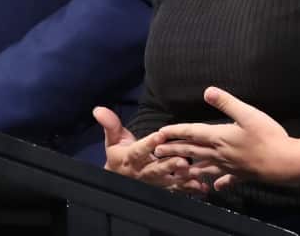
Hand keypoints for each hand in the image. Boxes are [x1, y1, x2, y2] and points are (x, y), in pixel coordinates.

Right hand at [92, 106, 207, 194]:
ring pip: (168, 181)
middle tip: (183, 160)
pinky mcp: (163, 188)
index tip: (159, 136)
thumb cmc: (119, 154)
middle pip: (156, 169)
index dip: (148, 144)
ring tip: (193, 173)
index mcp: (130, 158)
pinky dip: (189, 189)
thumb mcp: (112, 139)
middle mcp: (142, 172)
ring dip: (181, 178)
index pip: (139, 150)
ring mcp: (154, 183)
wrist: (118, 181)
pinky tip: (201, 187)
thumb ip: (110, 124)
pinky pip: (176, 190)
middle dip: (169, 165)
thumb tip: (99, 109)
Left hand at [153, 87, 299, 190]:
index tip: (160, 133)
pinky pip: (226, 180)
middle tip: (156, 152)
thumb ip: (226, 103)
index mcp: (219, 137)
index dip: (175, 132)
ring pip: (204, 167)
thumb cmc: (266, 136)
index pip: (192, 133)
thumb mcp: (247, 113)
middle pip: (192, 151)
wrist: (285, 162)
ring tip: (177, 169)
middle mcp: (220, 153)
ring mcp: (230, 166)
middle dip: (174, 150)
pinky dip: (218, 182)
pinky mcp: (241, 175)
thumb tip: (207, 90)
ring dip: (189, 166)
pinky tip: (213, 186)